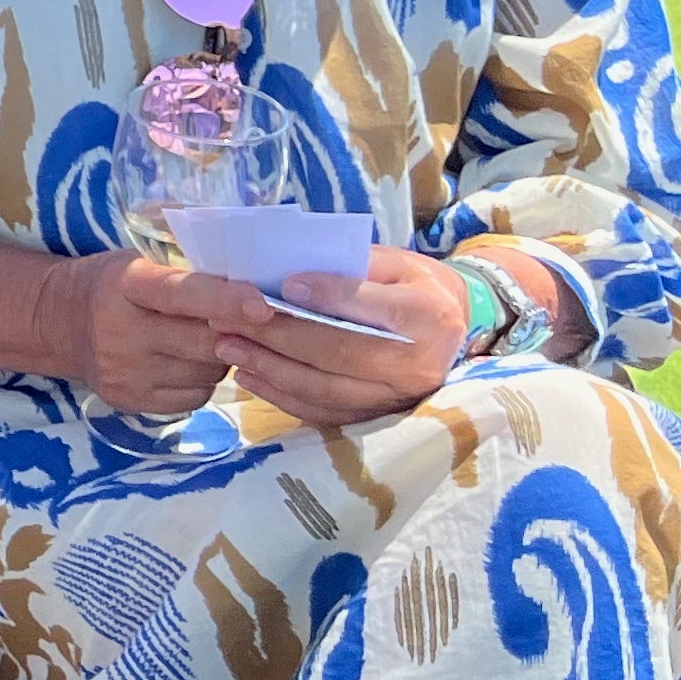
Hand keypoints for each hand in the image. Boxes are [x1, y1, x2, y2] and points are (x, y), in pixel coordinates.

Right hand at [54, 252, 250, 416]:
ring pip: (208, 373)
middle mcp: (120, 332)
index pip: (181, 294)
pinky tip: (184, 362)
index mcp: (126, 284)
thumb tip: (259, 296)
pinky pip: (196, 397)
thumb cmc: (114, 284)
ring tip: (200, 340)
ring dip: (220, 358)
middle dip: (234, 333)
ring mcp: (123, 372)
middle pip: (205, 342)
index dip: (224, 301)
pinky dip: (202, 380)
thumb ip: (191, 275)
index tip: (264, 307)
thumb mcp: (141, 263)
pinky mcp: (130, 401)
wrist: (59, 321)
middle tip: (242, 322)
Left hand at [214, 244, 466, 428]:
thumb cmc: (414, 287)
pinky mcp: (377, 417)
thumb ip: (352, 265)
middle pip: (339, 352)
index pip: (371, 307)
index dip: (327, 296)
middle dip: (278, 336)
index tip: (283, 287)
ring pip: (324, 388)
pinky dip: (280, 395)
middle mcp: (417, 364)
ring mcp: (397, 397)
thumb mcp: (396, 262)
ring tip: (228, 347)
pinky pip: (322, 412)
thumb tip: (290, 274)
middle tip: (229, 319)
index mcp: (427, 315)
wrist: (452, 330)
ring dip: (270, 368)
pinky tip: (248, 376)